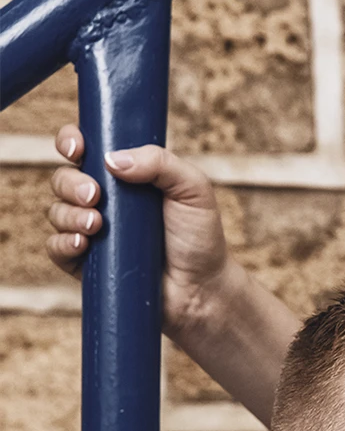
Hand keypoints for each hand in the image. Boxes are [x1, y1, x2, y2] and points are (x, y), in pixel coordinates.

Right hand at [46, 125, 233, 338]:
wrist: (202, 289)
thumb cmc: (200, 236)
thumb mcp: (191, 188)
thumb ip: (159, 162)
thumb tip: (112, 160)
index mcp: (123, 175)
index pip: (84, 149)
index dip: (71, 142)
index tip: (77, 149)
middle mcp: (102, 200)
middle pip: (63, 179)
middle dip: (71, 183)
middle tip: (95, 195)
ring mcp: (92, 232)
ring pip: (57, 212)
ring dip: (68, 214)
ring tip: (96, 224)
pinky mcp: (87, 264)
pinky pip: (56, 250)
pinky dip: (62, 243)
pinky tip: (82, 244)